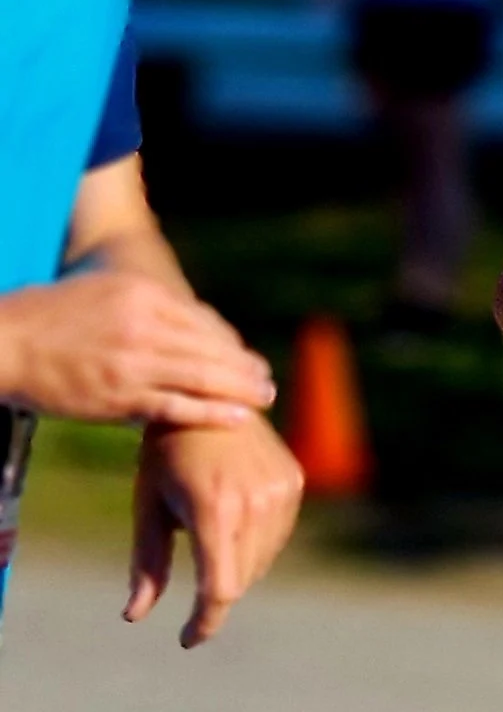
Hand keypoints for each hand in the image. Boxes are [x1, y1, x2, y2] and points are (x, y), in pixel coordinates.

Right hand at [0, 271, 275, 429]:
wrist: (4, 343)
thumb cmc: (45, 319)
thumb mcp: (100, 293)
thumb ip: (138, 305)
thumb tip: (174, 320)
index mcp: (140, 294)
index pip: (201, 318)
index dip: (228, 340)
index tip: (244, 353)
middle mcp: (143, 323)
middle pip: (210, 345)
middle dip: (243, 365)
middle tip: (267, 379)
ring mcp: (134, 361)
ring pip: (202, 375)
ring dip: (240, 388)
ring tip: (264, 397)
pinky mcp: (121, 396)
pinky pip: (178, 406)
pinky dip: (213, 412)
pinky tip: (238, 417)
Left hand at [126, 418, 303, 645]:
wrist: (207, 390)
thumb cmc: (165, 451)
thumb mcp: (148, 504)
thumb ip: (146, 564)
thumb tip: (134, 616)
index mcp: (214, 510)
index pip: (219, 590)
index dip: (204, 622)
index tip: (188, 639)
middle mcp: (255, 503)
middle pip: (239, 579)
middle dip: (213, 591)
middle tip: (191, 582)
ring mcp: (280, 492)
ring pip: (261, 561)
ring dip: (236, 567)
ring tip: (209, 536)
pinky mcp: (293, 482)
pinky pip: (277, 536)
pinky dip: (255, 543)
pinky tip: (233, 518)